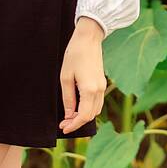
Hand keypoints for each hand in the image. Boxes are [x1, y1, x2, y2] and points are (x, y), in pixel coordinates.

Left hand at [59, 17, 107, 133]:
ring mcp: (102, 86)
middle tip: (64, 123)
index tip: (63, 128)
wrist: (88, 39)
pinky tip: (78, 107)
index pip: (84, 116)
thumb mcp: (65, 77)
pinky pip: (98, 102)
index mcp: (89, 89)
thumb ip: (68, 98)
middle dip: (77, 122)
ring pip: (95, 110)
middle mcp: (99, 90)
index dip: (74, 125)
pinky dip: (89, 109)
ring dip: (83, 116)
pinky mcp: (102, 83)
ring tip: (69, 116)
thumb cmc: (74, 55)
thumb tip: (69, 115)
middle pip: (91, 115)